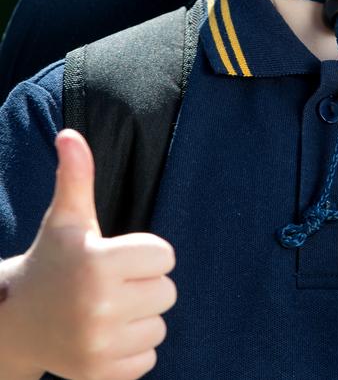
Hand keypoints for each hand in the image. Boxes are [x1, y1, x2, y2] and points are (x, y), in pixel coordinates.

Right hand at [7, 129, 176, 379]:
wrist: (17, 321)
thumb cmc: (53, 260)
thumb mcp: (66, 218)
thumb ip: (77, 176)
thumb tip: (70, 134)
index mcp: (97, 262)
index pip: (165, 256)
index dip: (146, 253)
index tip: (118, 257)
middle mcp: (99, 306)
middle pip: (167, 291)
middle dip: (145, 285)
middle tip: (111, 284)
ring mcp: (99, 345)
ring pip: (159, 325)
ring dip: (140, 317)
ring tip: (107, 309)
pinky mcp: (100, 375)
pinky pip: (148, 358)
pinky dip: (132, 348)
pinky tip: (105, 336)